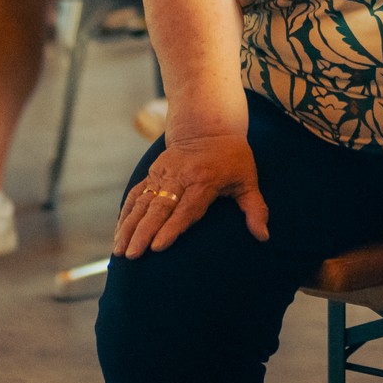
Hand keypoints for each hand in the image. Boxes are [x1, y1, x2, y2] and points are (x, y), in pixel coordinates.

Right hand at [114, 131, 266, 256]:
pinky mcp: (152, 173)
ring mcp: (163, 175)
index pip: (186, 209)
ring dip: (128, 227)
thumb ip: (255, 208)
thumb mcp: (248, 180)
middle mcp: (179, 178)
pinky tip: (118, 234)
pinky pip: (135, 195)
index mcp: (203, 181)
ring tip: (119, 251)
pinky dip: (125, 214)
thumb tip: (263, 236)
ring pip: (142, 203)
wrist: (208, 127)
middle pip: (158, 209)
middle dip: (143, 233)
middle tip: (131, 255)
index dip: (171, 228)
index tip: (157, 247)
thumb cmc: (232, 158)